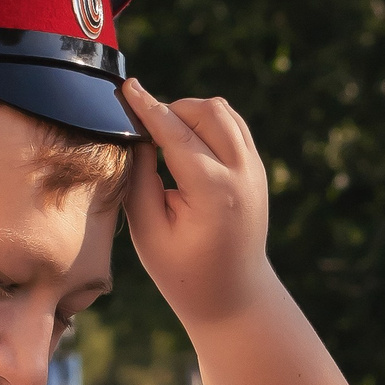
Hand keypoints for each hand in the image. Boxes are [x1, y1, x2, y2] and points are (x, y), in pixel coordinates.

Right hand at [119, 80, 278, 329]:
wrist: (234, 297)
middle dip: (172, 109)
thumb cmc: (183, 273)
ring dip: (191, 113)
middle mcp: (241, 175)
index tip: (127, 87)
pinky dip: (208, 123)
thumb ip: (139, 179)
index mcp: (214, 192)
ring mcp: (254, 171)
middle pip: (206, 112)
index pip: (175, 133)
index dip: (148, 108)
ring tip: (166, 139)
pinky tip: (187, 144)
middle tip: (145, 130)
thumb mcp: (149, 231)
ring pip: (224, 113)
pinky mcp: (256, 171)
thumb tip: (137, 135)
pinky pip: (234, 127)